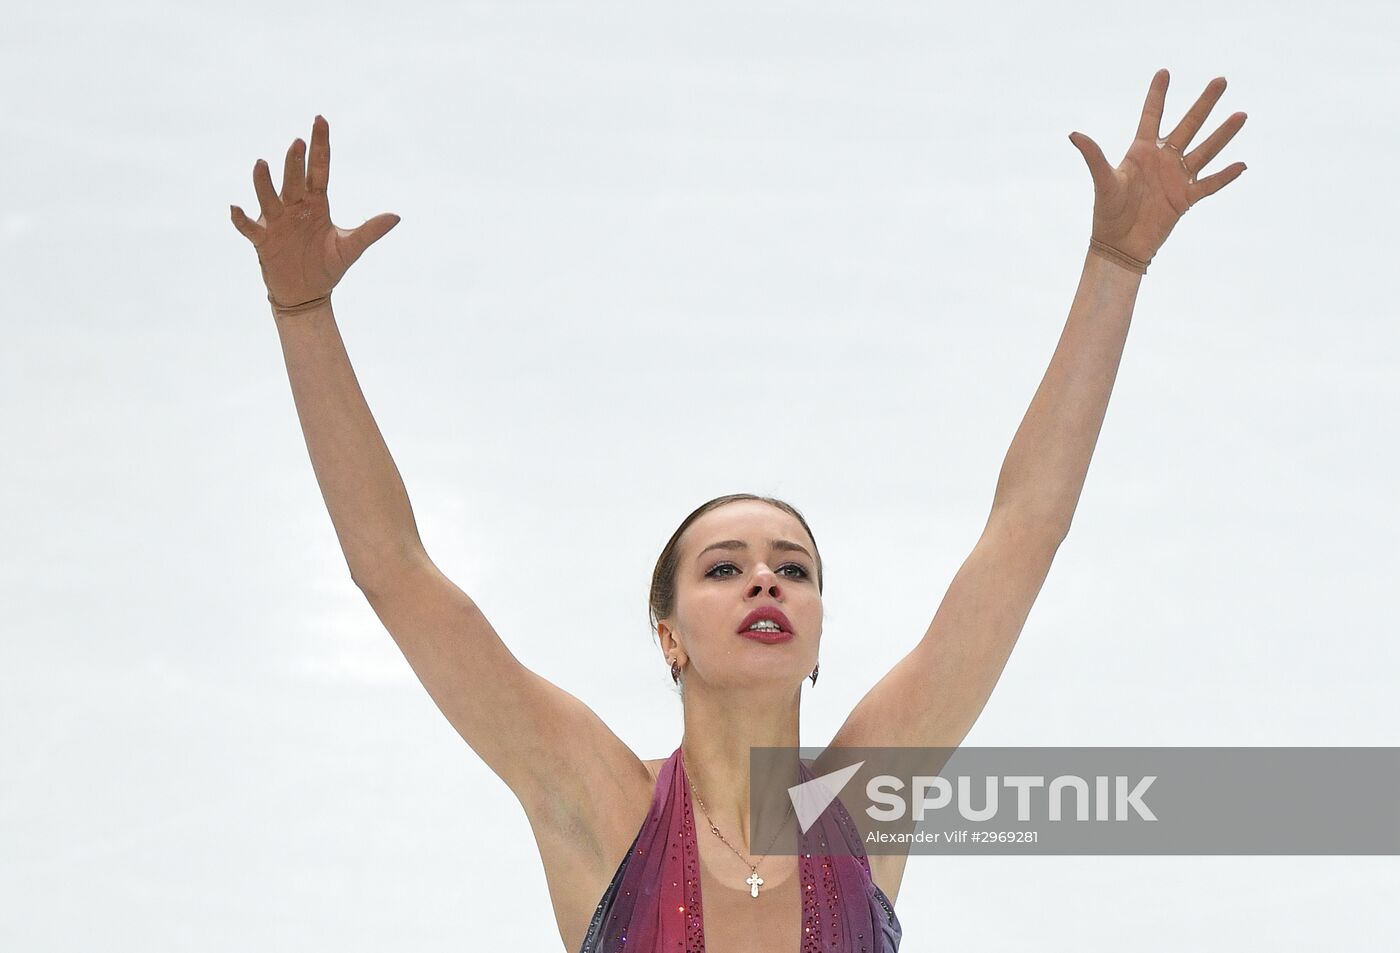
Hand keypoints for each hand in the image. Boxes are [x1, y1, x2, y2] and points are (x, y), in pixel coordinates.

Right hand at [230, 115, 399, 309]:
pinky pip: (249, 227)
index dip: (320, 146)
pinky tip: (235, 207)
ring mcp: (277, 222)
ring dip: (264, 182)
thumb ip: (370, 231)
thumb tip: (396, 216)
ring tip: (261, 163)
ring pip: (269, 196)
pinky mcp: (263, 240)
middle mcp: (295, 207)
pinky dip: (241, 219)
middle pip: (294, 179)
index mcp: (317, 203)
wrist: (308, 294)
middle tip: (298, 142)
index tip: (320, 120)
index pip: (319, 169)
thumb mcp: (350, 248)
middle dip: (295, 162)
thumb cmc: (328, 267)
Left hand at [1069, 69, 1246, 264]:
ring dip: (1223, 134)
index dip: (1158, 95)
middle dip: (1204, 104)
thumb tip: (1074, 134)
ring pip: (1205, 150)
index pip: (1152, 116)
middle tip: (1221, 80)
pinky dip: (1225, 176)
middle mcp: (1162, 160)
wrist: (1119, 246)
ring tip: (1241, 114)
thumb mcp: (1103, 182)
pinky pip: (1209, 185)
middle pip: (1188, 125)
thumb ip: (1094, 157)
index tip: (1164, 71)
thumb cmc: (1107, 213)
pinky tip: (1242, 164)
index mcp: (1141, 152)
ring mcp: (1176, 178)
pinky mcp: (1186, 199)